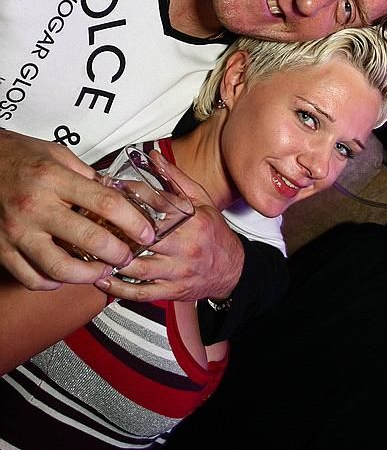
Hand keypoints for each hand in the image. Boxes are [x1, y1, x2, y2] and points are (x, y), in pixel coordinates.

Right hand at [0, 131, 155, 288]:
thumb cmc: (17, 156)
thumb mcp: (57, 155)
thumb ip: (87, 177)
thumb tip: (115, 195)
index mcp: (54, 179)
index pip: (106, 204)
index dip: (133, 222)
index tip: (146, 233)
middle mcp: (35, 206)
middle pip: (89, 239)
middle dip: (118, 254)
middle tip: (127, 256)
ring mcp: (17, 231)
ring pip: (61, 268)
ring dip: (89, 275)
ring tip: (101, 270)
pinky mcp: (2, 248)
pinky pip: (31, 277)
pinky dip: (52, 283)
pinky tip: (63, 276)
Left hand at [95, 157, 244, 302]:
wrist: (233, 270)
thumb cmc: (214, 234)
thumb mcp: (202, 200)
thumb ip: (177, 178)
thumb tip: (154, 157)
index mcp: (192, 224)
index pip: (156, 209)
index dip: (130, 201)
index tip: (109, 195)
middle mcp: (185, 248)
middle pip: (144, 240)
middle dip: (116, 232)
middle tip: (92, 224)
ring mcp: (177, 271)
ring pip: (138, 268)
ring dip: (112, 262)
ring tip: (91, 253)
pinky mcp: (171, 291)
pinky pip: (141, 292)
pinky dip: (119, 289)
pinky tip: (103, 280)